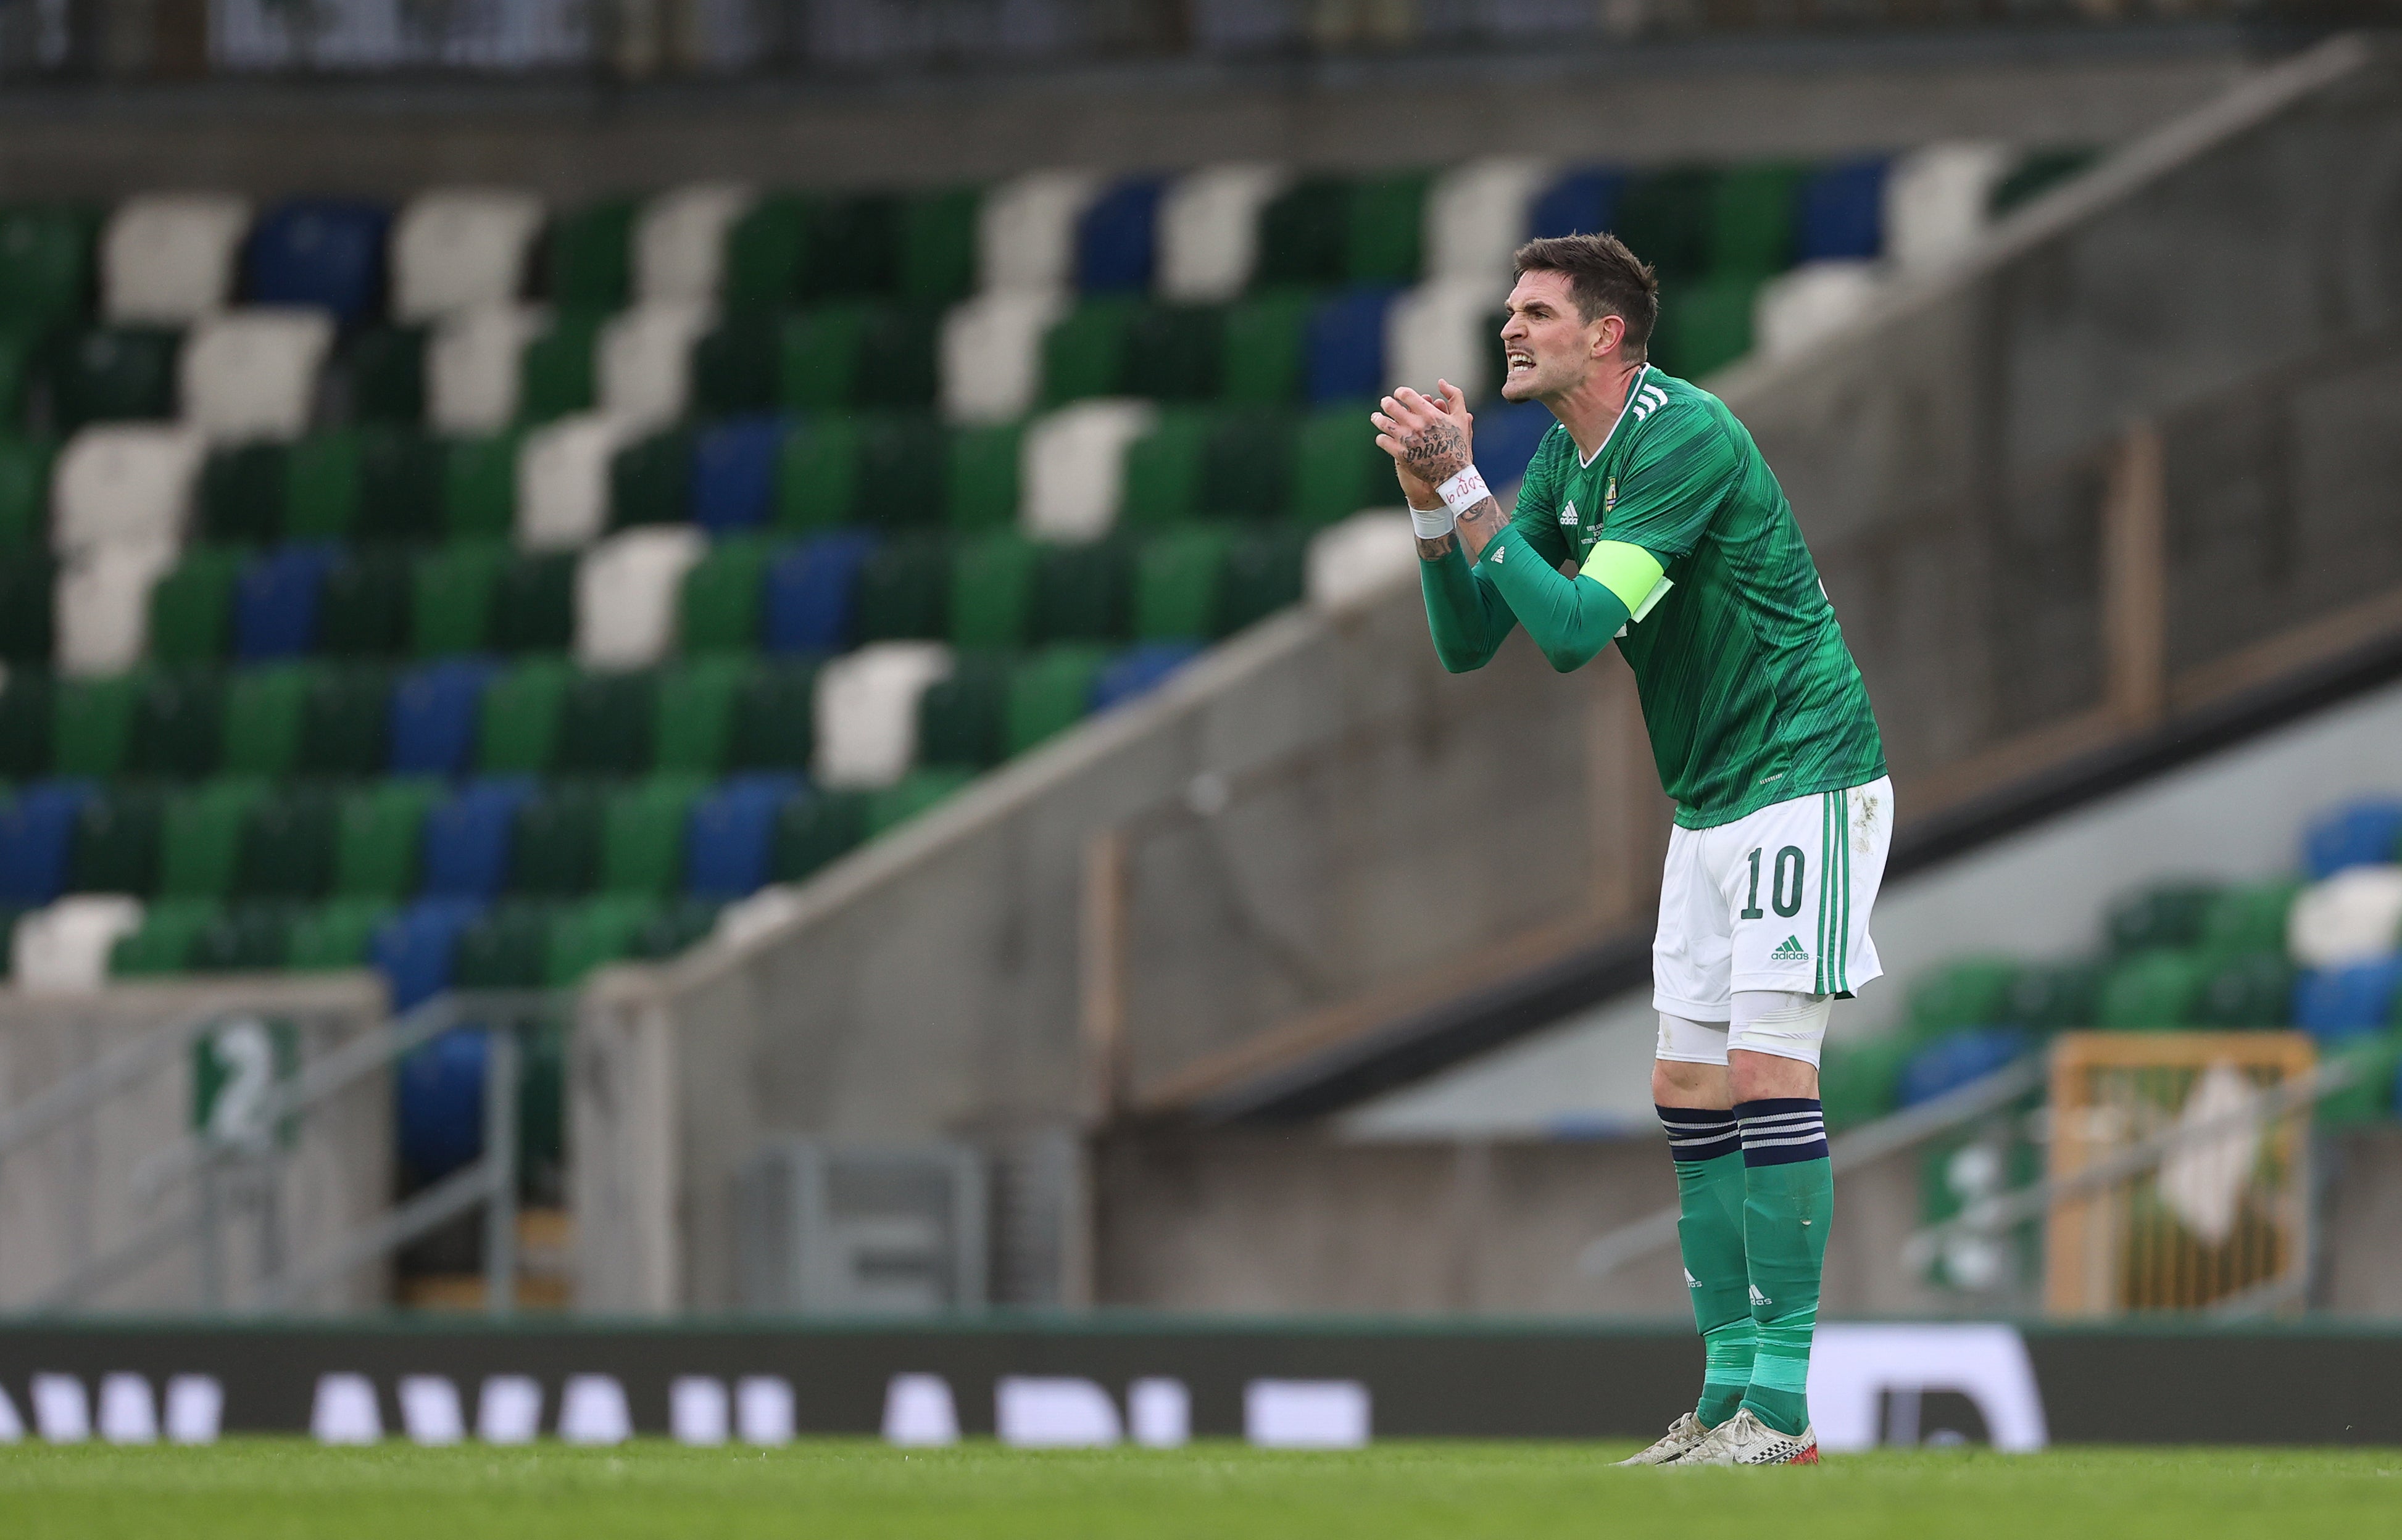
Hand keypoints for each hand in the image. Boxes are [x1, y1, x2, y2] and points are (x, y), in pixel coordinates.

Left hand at [1372, 381, 1474, 504]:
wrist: (1453, 474)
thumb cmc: (1458, 444)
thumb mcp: (1461, 417)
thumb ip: (1454, 395)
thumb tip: (1440, 382)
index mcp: (1430, 414)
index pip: (1405, 394)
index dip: (1399, 392)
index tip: (1398, 395)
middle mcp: (1416, 425)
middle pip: (1390, 406)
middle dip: (1386, 402)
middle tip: (1385, 403)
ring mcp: (1407, 440)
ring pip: (1383, 423)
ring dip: (1378, 418)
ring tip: (1376, 417)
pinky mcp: (1401, 455)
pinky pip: (1383, 441)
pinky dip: (1381, 438)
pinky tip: (1383, 437)